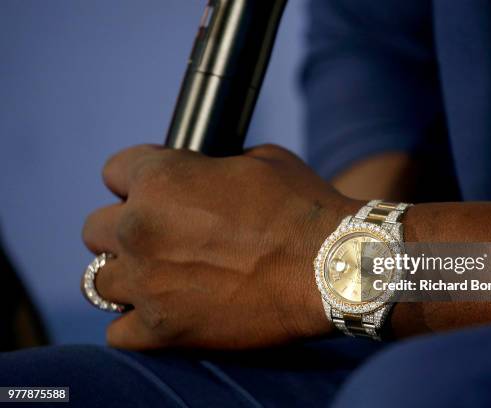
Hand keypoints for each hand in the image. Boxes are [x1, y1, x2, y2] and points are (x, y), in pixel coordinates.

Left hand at [82, 144, 358, 349]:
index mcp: (160, 179)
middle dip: (128, 228)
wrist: (332, 269)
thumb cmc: (302, 210)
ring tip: (160, 277)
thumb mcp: (259, 162)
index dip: (138, 178)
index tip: (156, 191)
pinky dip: (136, 323)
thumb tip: (206, 174)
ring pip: (98, 280)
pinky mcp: (162, 330)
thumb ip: (215, 165)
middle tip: (163, 237)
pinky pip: (118, 331)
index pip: (114, 171)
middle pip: (96, 228)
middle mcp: (139, 229)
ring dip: (127, 275)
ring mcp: (146, 284)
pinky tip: (164, 312)